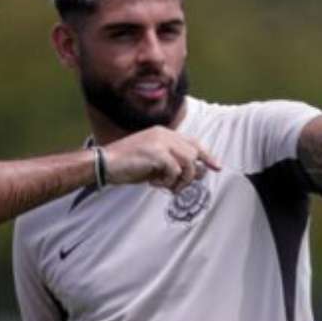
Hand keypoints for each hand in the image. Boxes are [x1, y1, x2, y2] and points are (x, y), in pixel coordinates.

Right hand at [103, 126, 221, 191]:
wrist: (104, 163)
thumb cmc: (127, 165)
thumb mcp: (153, 163)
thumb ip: (172, 164)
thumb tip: (194, 174)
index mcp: (163, 133)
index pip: (193, 142)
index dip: (207, 155)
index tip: (217, 167)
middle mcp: (164, 134)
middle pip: (194, 152)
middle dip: (191, 174)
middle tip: (180, 186)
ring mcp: (160, 142)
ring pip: (188, 162)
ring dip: (180, 179)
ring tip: (166, 186)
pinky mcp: (155, 153)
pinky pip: (174, 170)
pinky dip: (167, 181)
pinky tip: (153, 183)